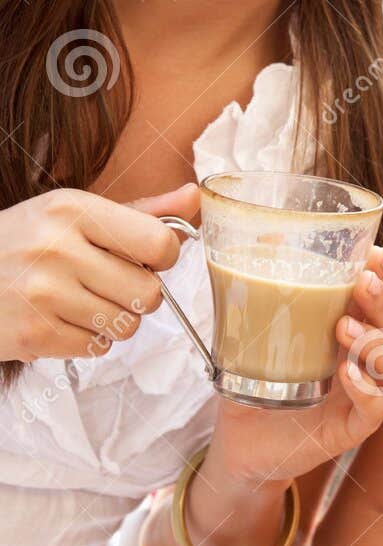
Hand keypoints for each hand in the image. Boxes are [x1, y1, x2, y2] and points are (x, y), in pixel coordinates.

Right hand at [0, 182, 199, 362]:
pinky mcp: (33, 334)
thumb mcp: (74, 213)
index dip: (162, 258)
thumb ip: (140, 211)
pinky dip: (85, 339)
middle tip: (104, 284)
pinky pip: (97, 348)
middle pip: (149, 293)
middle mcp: (58, 247)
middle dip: (136, 294)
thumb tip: (194, 197)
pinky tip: (59, 319)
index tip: (143, 257)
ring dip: (111, 319)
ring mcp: (43, 293)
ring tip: (77, 301)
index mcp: (73, 208)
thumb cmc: (25, 243)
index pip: (159, 243)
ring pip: (126, 325)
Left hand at [205, 246, 382, 487]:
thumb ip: (260, 291)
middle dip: (382, 302)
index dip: (380, 278)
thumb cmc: (251, 388)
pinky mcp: (349, 430)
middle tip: (362, 283)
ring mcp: (358, 397)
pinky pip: (375, 410)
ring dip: (375, 342)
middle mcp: (358, 363)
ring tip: (344, 328)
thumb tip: (267, 237)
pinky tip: (347, 374)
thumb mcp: (251, 335)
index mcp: (342, 337)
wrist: (238, 446)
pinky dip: (367, 390)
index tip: (373, 254)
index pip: (372, 302)